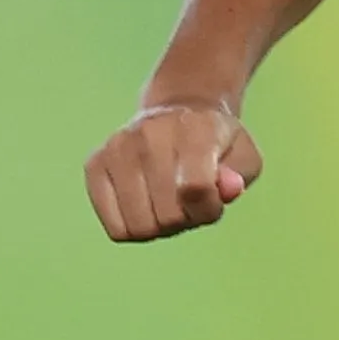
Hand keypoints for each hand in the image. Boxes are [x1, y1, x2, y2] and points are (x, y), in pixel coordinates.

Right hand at [84, 98, 259, 241]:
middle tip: (188, 201)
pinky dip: (133, 228)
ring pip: (139, 226)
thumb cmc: (215, 144)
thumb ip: (240, 175)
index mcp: (193, 129)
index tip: (213, 201)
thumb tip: (227, 189)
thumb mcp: (243, 156)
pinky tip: (144, 206)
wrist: (177, 111)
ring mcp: (118, 148)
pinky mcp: (95, 164)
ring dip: (159, 227)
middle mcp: (150, 133)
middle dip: (185, 219)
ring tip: (166, 203)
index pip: (196, 190)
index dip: (208, 210)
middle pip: (167, 215)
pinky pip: (115, 227)